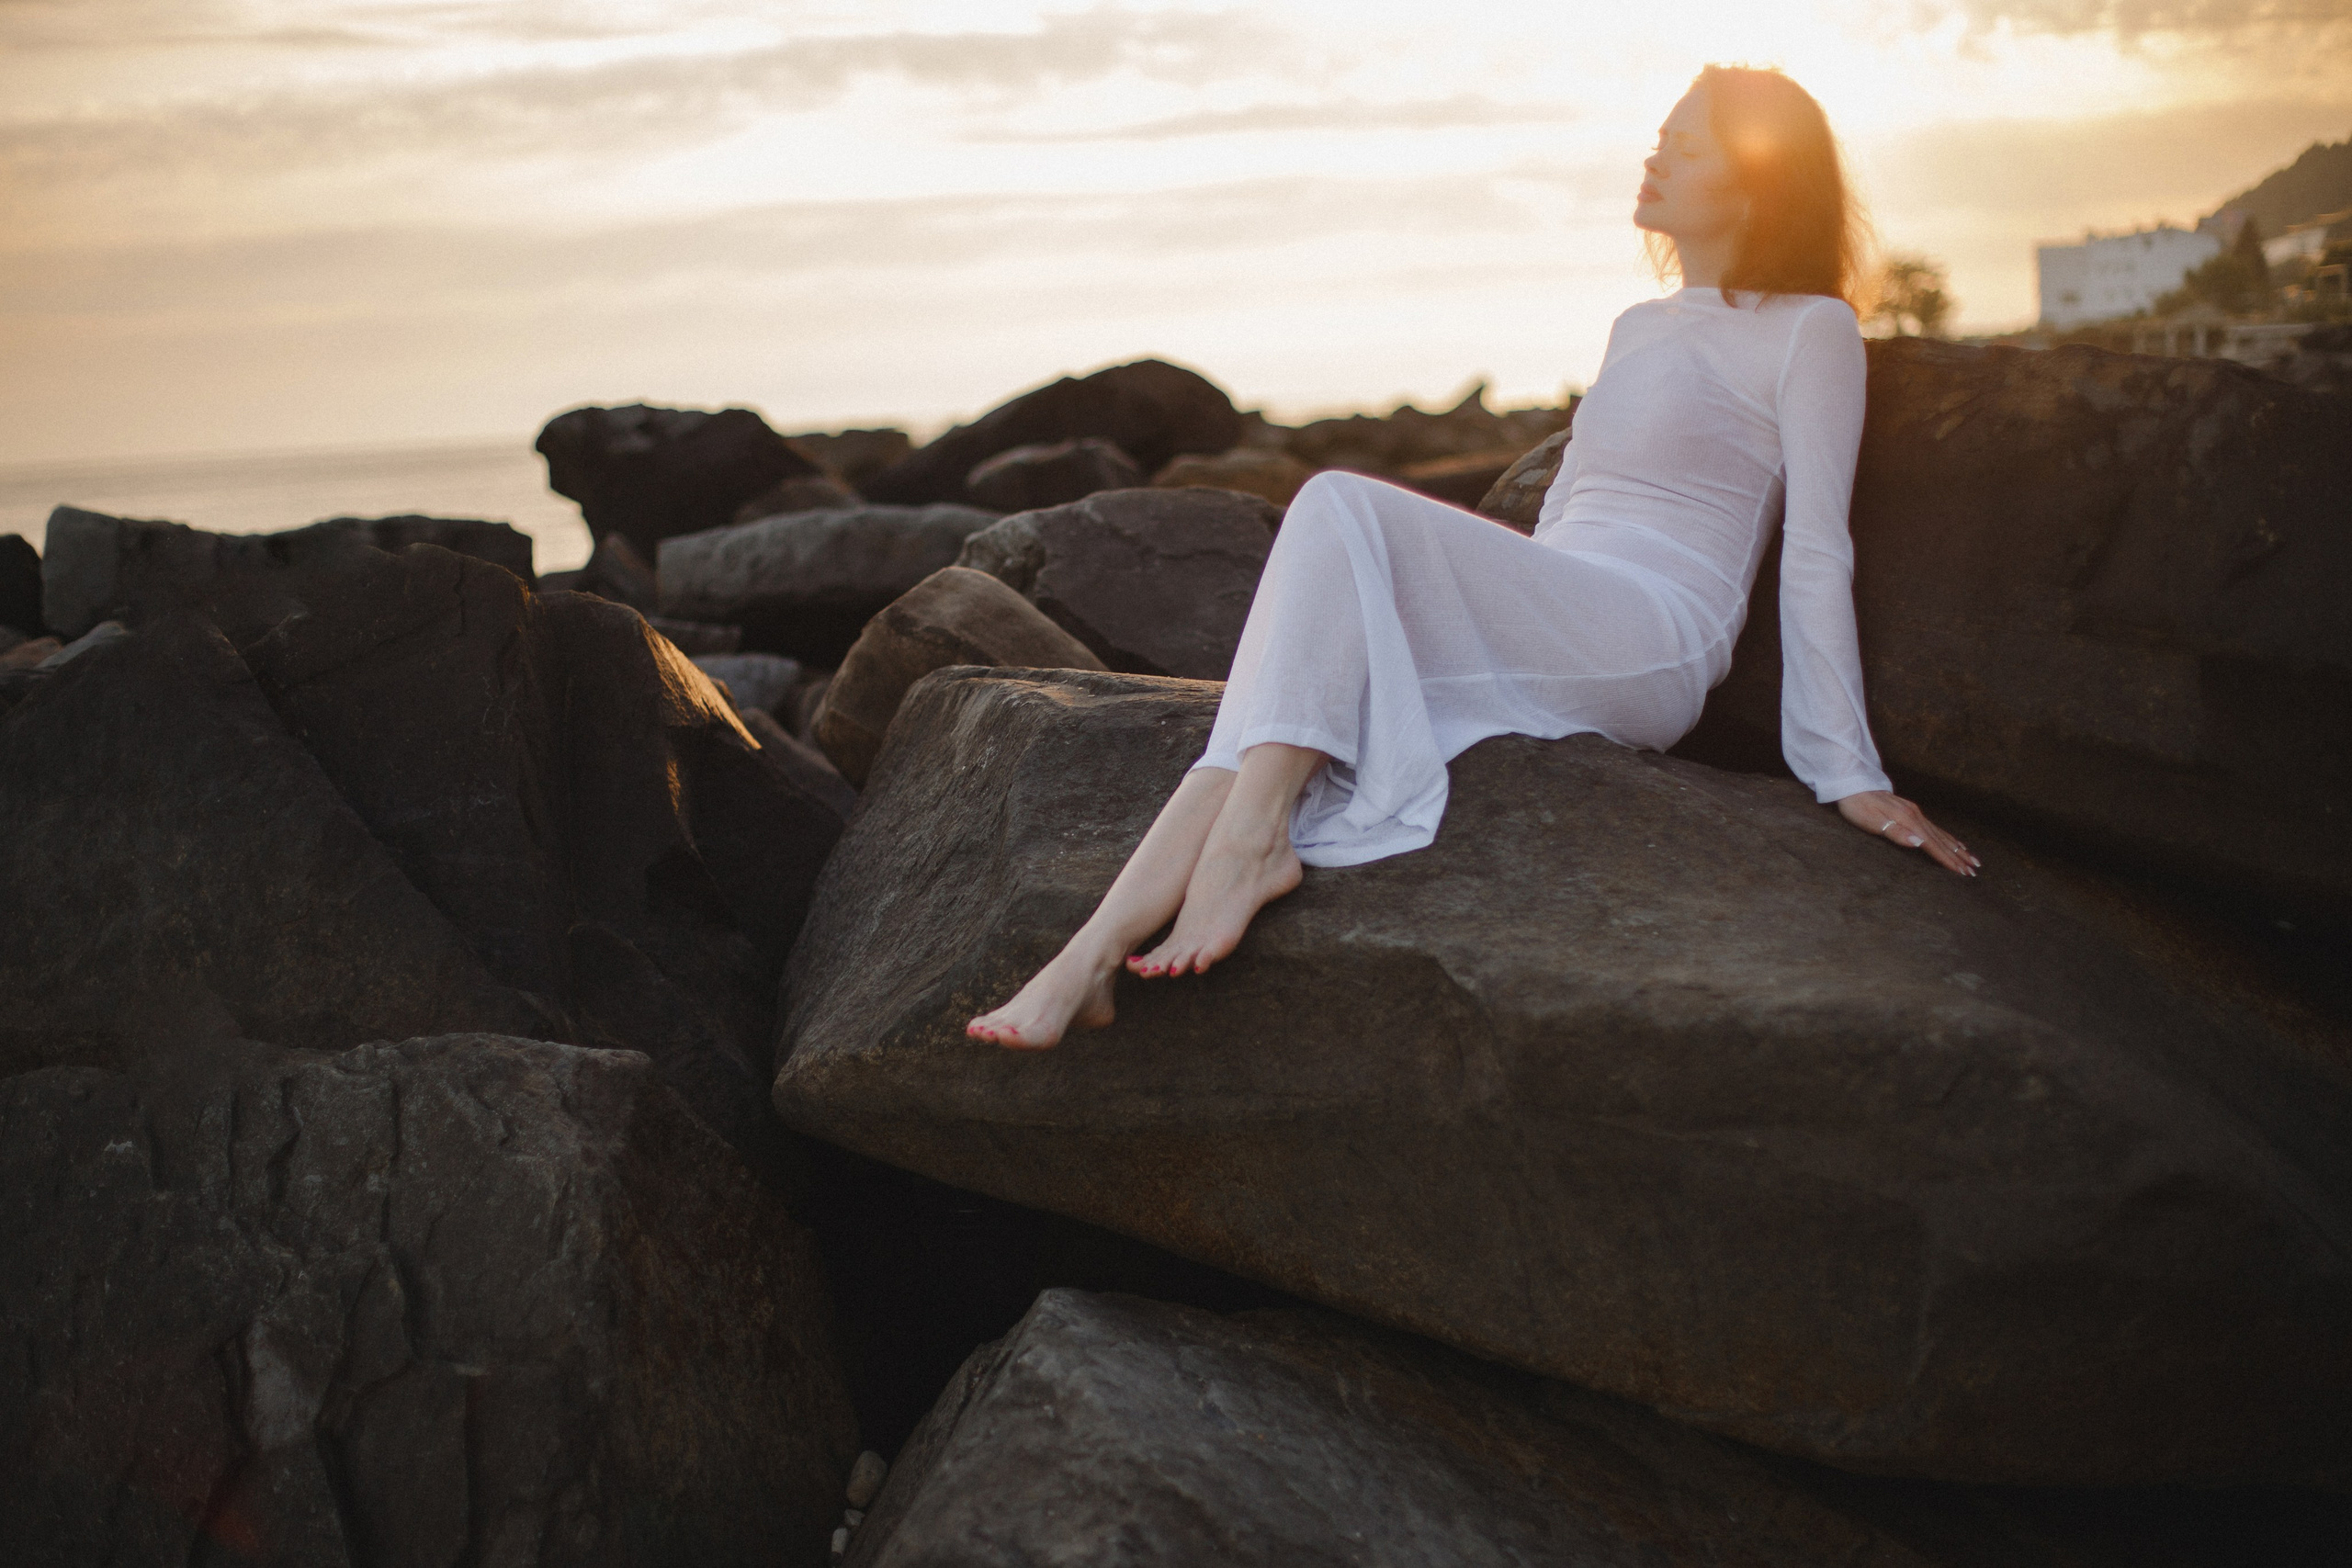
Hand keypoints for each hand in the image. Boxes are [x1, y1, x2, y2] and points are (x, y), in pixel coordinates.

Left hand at [1836, 791, 1978, 876]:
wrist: (1852, 784)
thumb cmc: (1857, 805)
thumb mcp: (1870, 821)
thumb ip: (1895, 832)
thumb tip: (1919, 843)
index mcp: (1907, 820)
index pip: (1931, 844)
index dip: (1947, 860)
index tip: (1962, 872)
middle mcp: (1915, 816)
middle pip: (1941, 840)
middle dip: (1958, 857)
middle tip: (1974, 872)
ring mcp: (1915, 813)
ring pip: (1941, 834)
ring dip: (1958, 849)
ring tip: (1972, 860)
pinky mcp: (1912, 812)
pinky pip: (1936, 828)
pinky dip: (1949, 838)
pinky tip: (1956, 843)